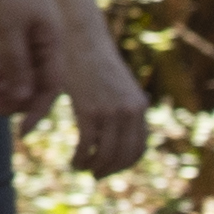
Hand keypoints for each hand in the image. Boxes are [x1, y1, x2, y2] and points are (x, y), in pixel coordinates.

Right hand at [47, 9, 151, 174]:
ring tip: (82, 168)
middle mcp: (130, 111)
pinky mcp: (89, 110)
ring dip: (93, 168)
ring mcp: (111, 111)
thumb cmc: (96, 61)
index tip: (111, 169)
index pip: (138, 149)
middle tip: (95, 175)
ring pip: (106, 155)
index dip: (124, 165)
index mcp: (139, 106)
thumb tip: (124, 127)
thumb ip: (125, 106)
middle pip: (123, 156)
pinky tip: (73, 161)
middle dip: (109, 171)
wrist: (82, 39)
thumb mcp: (119, 85)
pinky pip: (87, 147)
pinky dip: (80, 159)